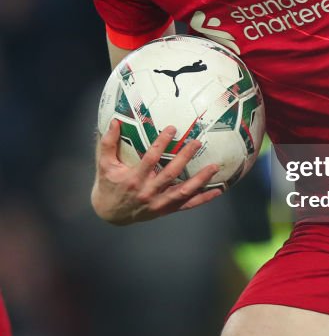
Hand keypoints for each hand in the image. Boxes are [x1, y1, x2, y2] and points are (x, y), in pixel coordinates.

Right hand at [93, 119, 221, 224]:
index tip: (172, 128)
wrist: (110, 214)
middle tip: (197, 142)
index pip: (150, 159)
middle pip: (170, 174)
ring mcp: (159, 203)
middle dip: (185, 157)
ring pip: (183, 192)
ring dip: (200, 180)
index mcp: (134, 179)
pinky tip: (218, 191)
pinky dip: (203, 199)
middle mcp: (148, 192)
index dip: (161, 143)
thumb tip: (115, 120)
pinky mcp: (166, 210)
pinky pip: (187, 205)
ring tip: (214, 166)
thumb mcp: (104, 164)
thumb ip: (108, 143)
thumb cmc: (108, 184)